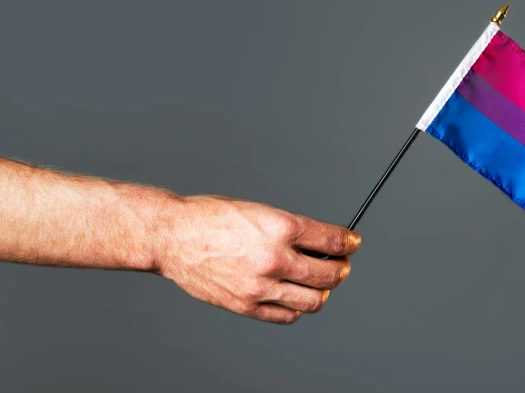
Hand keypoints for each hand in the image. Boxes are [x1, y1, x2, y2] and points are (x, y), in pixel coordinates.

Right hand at [155, 196, 360, 323]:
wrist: (173, 236)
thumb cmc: (210, 218)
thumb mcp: (259, 210)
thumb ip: (289, 229)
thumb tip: (317, 242)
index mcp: (281, 227)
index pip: (332, 240)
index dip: (349, 243)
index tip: (352, 243)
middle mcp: (275, 257)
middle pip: (329, 273)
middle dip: (341, 269)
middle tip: (341, 265)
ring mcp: (261, 285)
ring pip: (313, 300)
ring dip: (323, 292)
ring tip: (321, 284)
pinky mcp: (246, 305)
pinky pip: (286, 314)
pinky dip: (297, 308)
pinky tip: (295, 297)